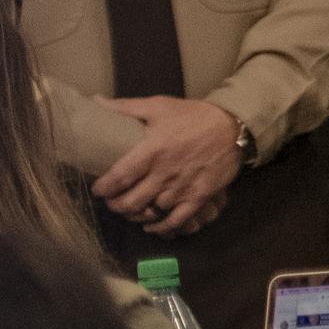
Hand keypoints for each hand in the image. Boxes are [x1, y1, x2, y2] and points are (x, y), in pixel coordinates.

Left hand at [95, 98, 244, 235]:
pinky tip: (150, 225)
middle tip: (112, 202)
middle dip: (116, 206)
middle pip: (131, 202)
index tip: (98, 189)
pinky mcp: (199, 196)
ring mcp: (183, 187)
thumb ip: (126, 107)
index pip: (119, 178)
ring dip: (136, 214)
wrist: (233, 126)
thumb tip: (95, 101)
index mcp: (152, 150)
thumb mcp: (159, 106)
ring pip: (151, 212)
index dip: (103, 188)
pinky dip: (161, 227)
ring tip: (131, 209)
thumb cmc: (193, 116)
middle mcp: (165, 173)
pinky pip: (176, 220)